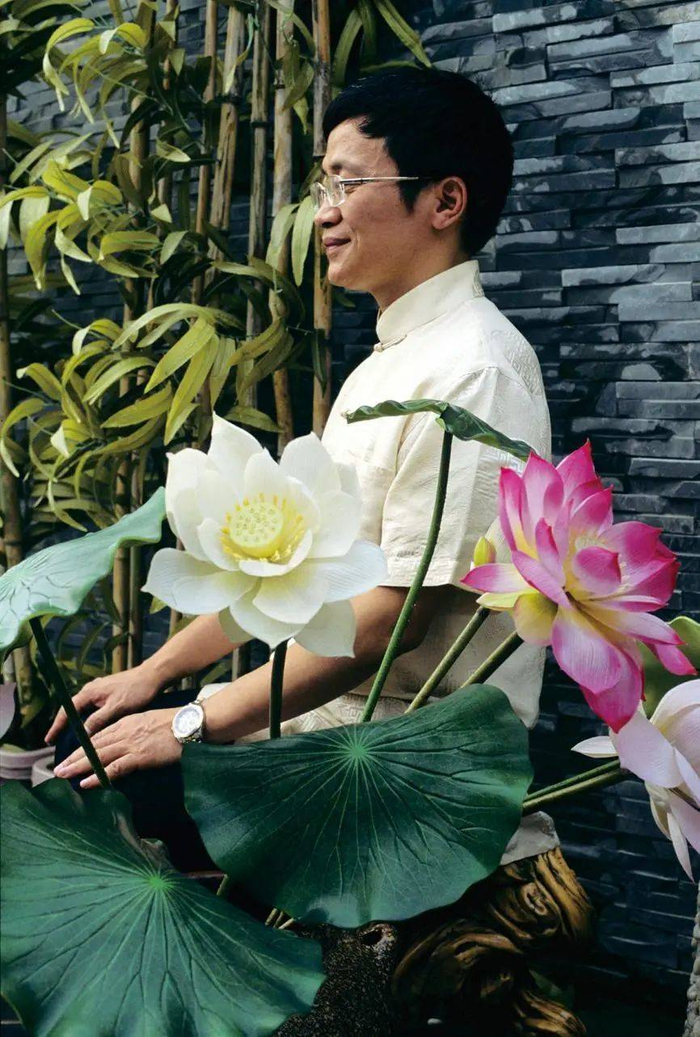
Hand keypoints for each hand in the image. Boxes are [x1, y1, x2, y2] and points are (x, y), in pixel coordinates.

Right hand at [45, 664, 163, 744]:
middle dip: (63, 725)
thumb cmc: (136, 690)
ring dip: (75, 722)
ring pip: (82, 709)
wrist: (152, 676)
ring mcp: (99, 690)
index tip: (49, 740)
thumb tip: (83, 733)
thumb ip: (98, 720)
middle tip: (55, 741)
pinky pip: (91, 707)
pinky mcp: (107, 693)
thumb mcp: (117, 708)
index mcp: (89, 692)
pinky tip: (89, 728)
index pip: (67, 711)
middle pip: (71, 710)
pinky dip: (86, 718)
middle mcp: (91, 689)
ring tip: (69, 738)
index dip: (57, 726)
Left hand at [53, 707, 181, 788]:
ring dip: (79, 767)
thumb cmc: (176, 723)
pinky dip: (98, 776)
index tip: (71, 757)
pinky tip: (86, 782)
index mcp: (127, 722)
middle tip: (59, 769)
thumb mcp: (150, 722)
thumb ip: (136, 731)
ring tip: (64, 776)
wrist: (190, 724)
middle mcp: (124, 732)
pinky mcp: (139, 756)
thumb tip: (128, 743)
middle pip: (94, 746)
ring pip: (98, 756)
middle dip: (74, 758)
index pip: (99, 736)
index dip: (83, 748)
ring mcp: (131, 744)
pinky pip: (114, 768)